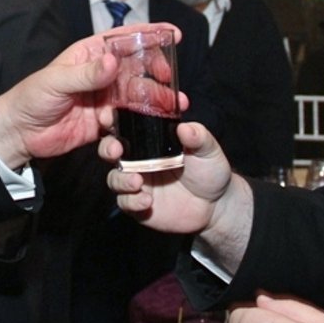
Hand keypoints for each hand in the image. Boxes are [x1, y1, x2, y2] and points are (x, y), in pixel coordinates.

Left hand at [0, 22, 181, 169]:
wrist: (19, 133)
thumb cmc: (31, 98)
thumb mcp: (57, 81)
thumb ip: (87, 73)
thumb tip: (114, 61)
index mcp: (89, 55)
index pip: (124, 39)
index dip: (149, 34)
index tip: (173, 34)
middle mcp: (100, 74)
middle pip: (137, 68)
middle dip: (158, 72)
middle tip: (170, 81)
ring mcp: (103, 98)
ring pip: (136, 95)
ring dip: (154, 100)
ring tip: (172, 107)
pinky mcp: (103, 122)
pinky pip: (127, 121)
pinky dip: (138, 124)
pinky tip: (147, 128)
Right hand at [103, 120, 232, 233]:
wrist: (216, 205)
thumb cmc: (210, 171)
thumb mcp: (208, 150)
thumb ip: (198, 137)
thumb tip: (184, 128)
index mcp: (150, 140)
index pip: (125, 126)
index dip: (112, 120)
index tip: (109, 117)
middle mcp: (138, 160)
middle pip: (110, 150)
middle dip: (107, 148)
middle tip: (116, 150)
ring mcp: (137, 183)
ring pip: (114, 178)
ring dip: (121, 179)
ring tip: (137, 181)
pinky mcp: (138, 205)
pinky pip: (126, 203)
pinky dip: (132, 201)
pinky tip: (147, 201)